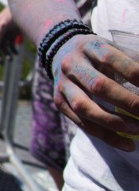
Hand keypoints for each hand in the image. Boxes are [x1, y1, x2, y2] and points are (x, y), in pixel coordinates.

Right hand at [0, 8, 20, 59]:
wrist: (24, 9)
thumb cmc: (12, 15)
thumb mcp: (4, 24)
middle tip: (0, 62)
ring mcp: (6, 33)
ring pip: (4, 46)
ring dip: (6, 53)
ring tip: (10, 59)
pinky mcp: (13, 35)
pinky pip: (11, 45)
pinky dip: (13, 50)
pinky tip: (16, 54)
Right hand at [51, 34, 138, 150]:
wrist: (60, 51)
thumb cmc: (97, 54)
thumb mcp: (112, 49)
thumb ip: (132, 62)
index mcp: (89, 46)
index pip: (111, 59)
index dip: (135, 74)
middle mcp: (72, 64)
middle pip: (98, 86)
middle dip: (128, 102)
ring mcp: (63, 84)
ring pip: (85, 107)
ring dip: (115, 122)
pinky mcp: (59, 101)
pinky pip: (82, 123)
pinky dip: (107, 136)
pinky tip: (128, 144)